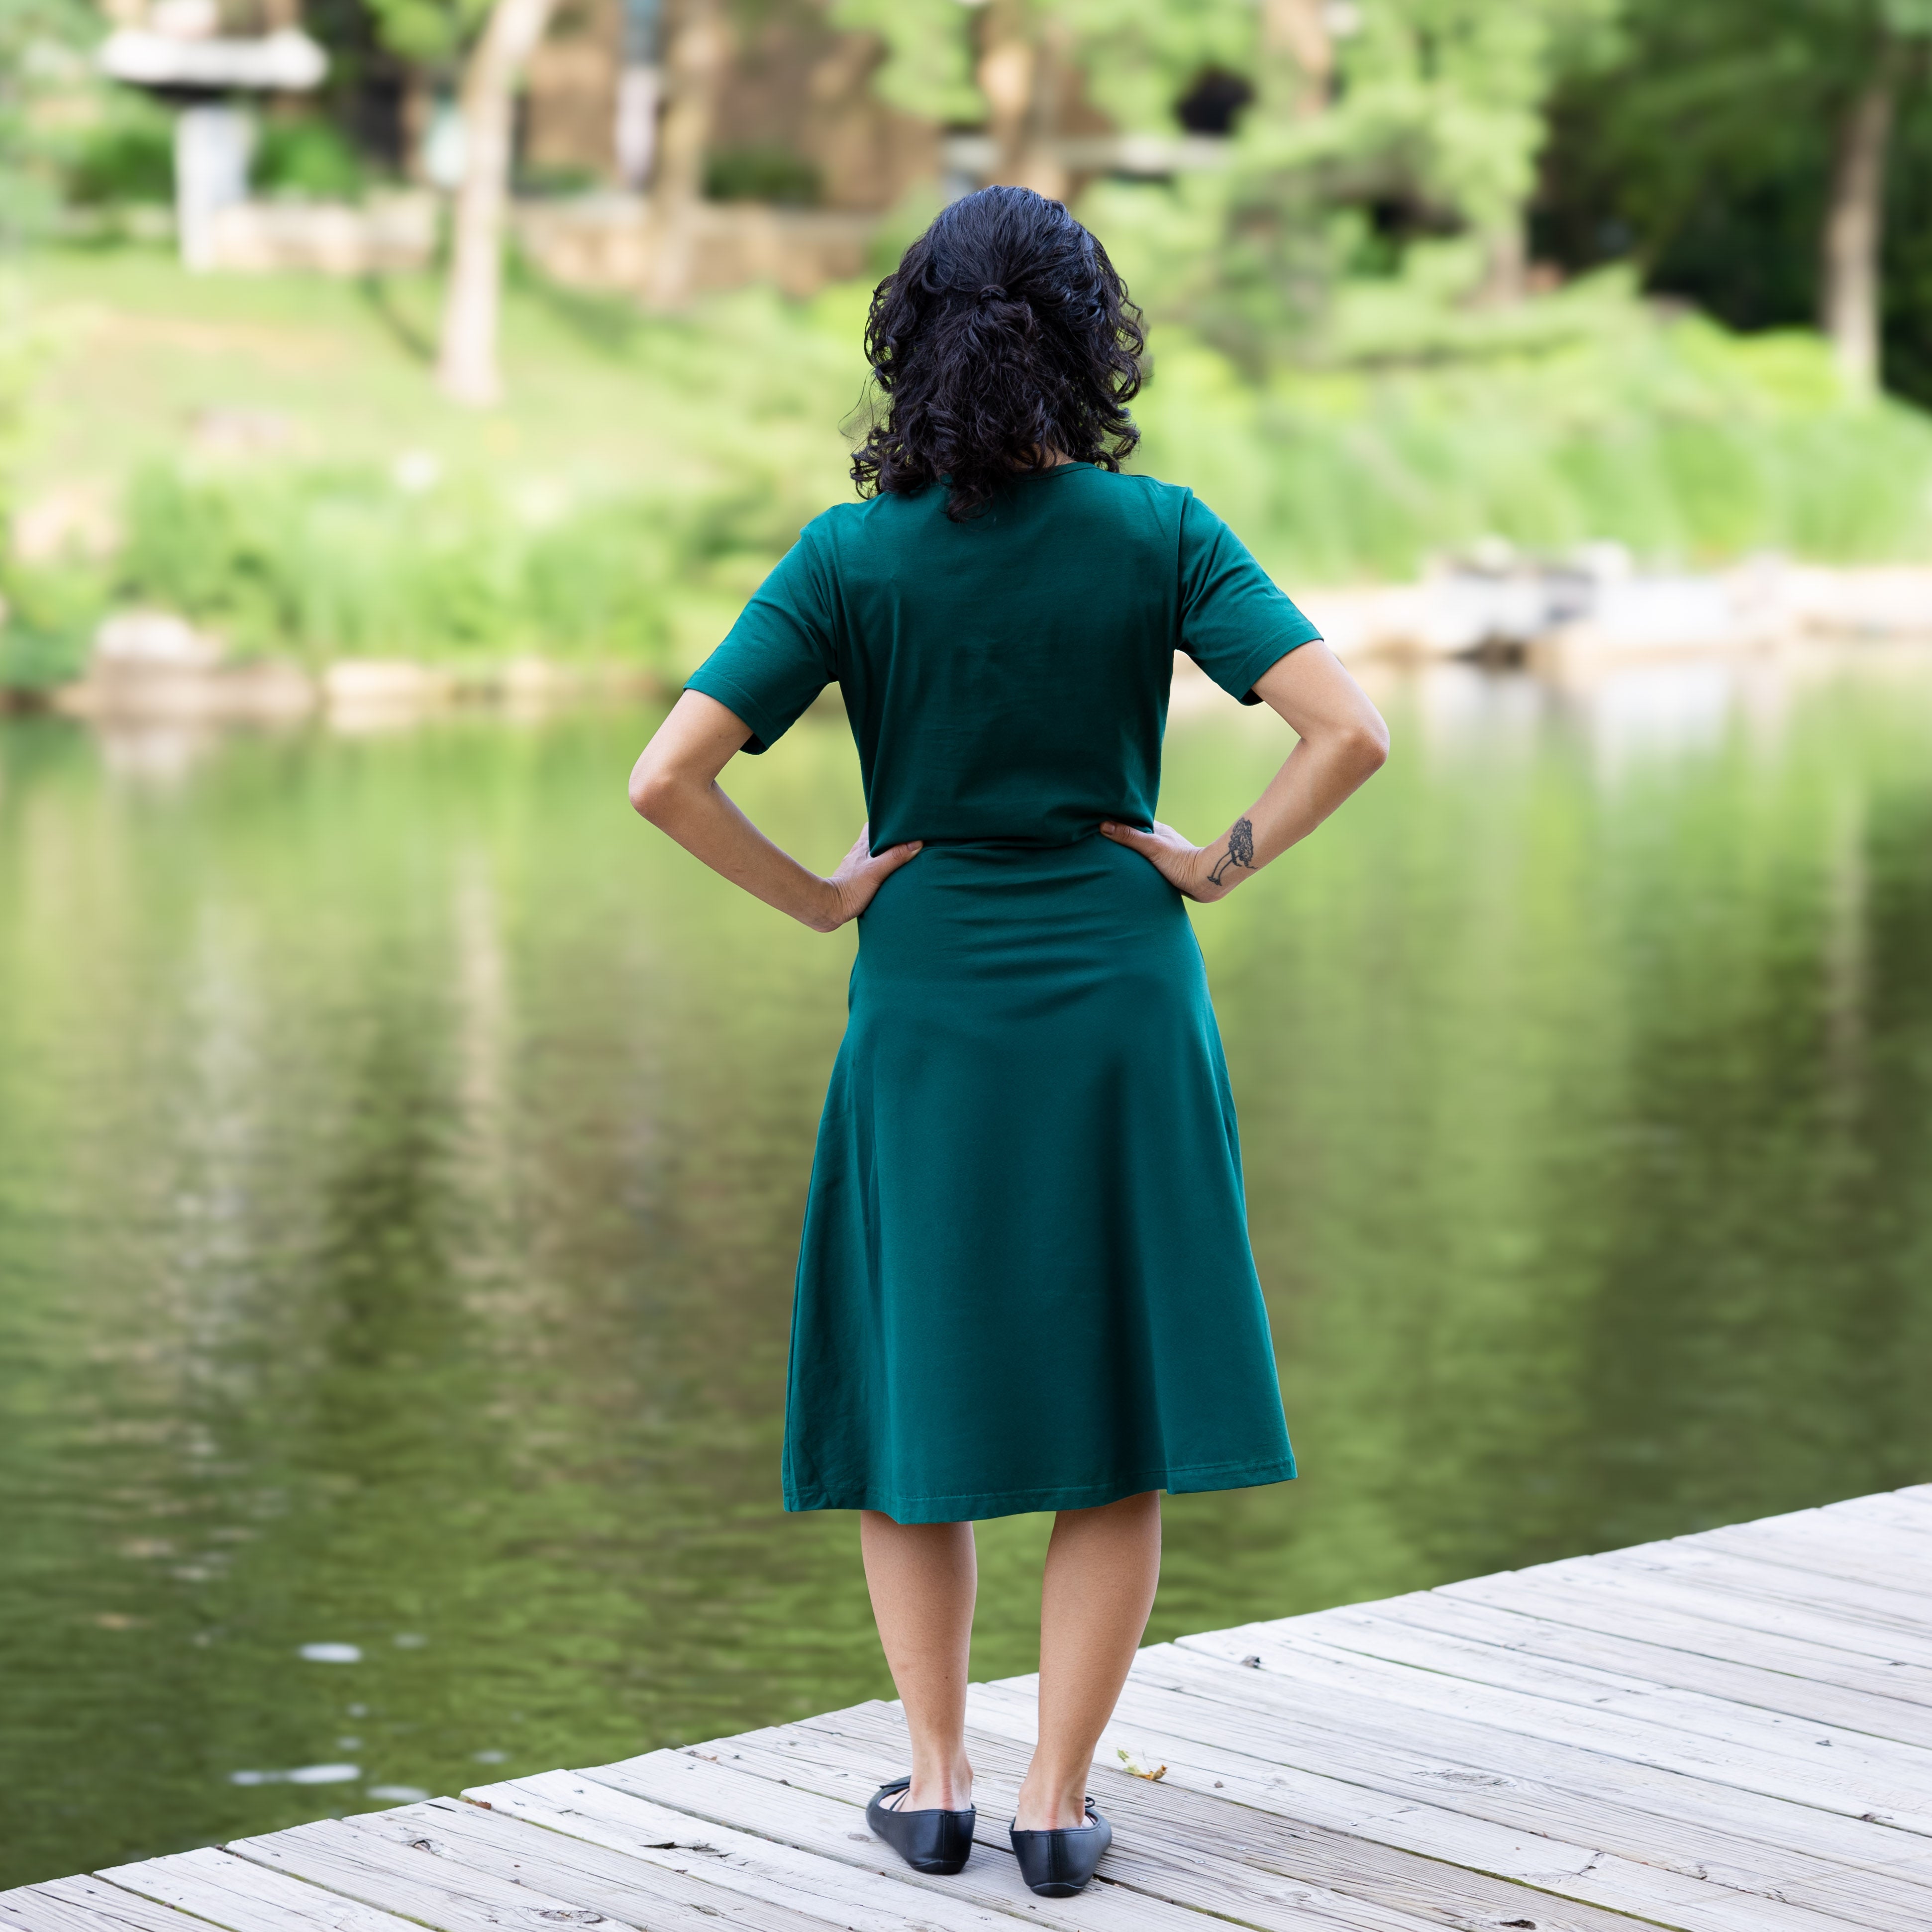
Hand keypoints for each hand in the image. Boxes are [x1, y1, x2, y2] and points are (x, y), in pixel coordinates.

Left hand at [814, 823, 922, 929]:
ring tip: (901, 859)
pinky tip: (887, 876)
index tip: (901, 825)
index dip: (886, 824)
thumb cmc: (851, 888)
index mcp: (862, 846)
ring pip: (872, 856)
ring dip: (884, 856)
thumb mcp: (876, 871)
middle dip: (888, 840)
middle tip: (905, 842)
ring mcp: (855, 867)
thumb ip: (895, 856)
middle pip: (875, 840)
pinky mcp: (856, 880)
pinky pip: (870, 869)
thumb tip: (916, 843)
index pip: (874, 827)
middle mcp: (858, 854)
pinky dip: (879, 869)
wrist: (831, 908)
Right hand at [1099, 819, 1227, 901]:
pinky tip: (1129, 874)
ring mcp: (1163, 856)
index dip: (1118, 823)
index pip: (1133, 822)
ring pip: (1141, 853)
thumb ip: (1129, 837)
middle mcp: (1160, 841)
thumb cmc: (1181, 862)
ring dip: (1130, 857)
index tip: (1100, 824)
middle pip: (1136, 838)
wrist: (1205, 882)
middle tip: (1101, 844)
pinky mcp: (1166, 871)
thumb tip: (1104, 825)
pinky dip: (1138, 869)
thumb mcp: (1152, 847)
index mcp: (1158, 830)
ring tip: (1110, 860)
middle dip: (1121, 841)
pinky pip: (1147, 867)